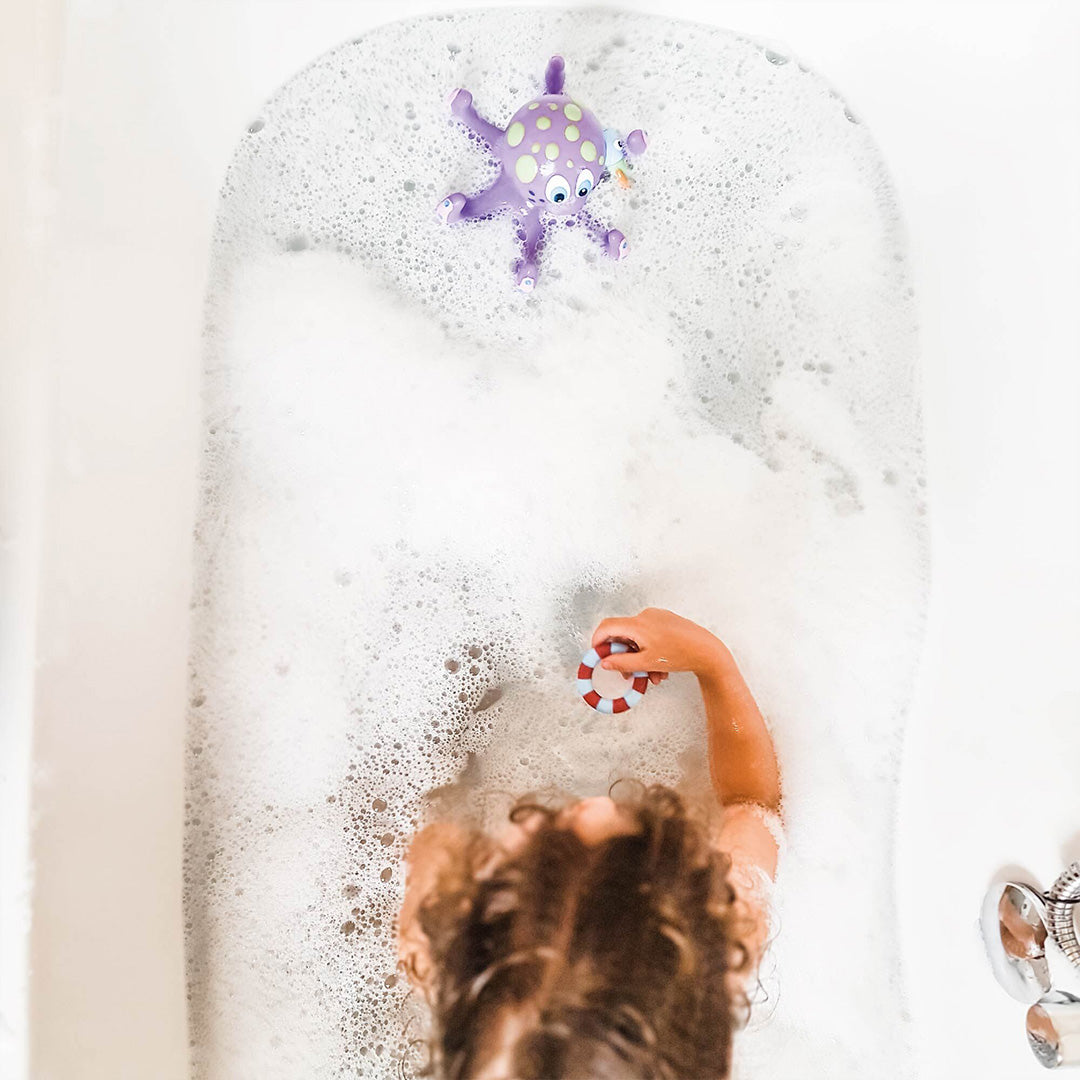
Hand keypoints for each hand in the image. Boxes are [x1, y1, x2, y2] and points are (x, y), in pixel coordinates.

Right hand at [590, 608, 730, 682]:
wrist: (708, 651)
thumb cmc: (680, 655)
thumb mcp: (647, 663)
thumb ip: (622, 663)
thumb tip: (605, 662)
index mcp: (638, 624)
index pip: (607, 626)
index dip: (598, 640)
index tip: (597, 654)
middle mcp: (646, 616)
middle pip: (624, 635)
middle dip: (625, 656)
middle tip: (628, 674)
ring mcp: (657, 617)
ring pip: (638, 638)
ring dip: (640, 658)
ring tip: (652, 676)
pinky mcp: (667, 621)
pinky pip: (650, 635)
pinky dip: (650, 651)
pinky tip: (661, 668)